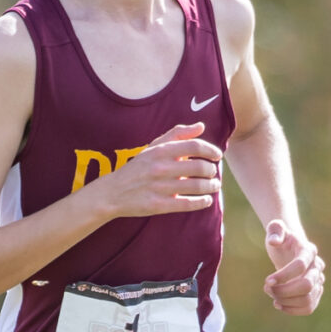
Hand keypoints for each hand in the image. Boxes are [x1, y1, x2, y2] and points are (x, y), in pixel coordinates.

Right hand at [100, 122, 223, 217]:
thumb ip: (177, 134)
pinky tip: (207, 200)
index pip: (194, 146)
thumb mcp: (153, 147)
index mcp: (160, 151)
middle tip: (213, 173)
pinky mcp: (158, 205)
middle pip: (199, 167)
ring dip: (211, 186)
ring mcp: (159, 187)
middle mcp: (161, 168)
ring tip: (214, 186)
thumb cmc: (138, 167)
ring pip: (197, 186)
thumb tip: (200, 126)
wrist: (113, 192)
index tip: (217, 156)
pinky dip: (202, 202)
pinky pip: (187, 204)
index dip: (211, 150)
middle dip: (211, 170)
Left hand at [264, 219, 323, 314]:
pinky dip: (293, 310)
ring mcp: (318, 280)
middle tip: (267, 289)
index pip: (300, 266)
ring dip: (287, 302)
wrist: (291, 249)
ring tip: (273, 298)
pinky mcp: (315, 293)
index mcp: (308, 250)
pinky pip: (309, 307)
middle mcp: (317, 266)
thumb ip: (275, 229)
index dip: (283, 275)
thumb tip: (274, 241)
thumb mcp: (275, 229)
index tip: (267, 281)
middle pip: (307, 285)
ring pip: (308, 299)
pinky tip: (279, 305)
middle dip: (284, 291)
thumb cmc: (282, 239)